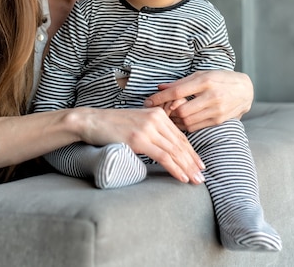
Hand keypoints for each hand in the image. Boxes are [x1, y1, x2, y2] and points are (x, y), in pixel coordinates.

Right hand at [73, 107, 205, 184]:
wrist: (92, 122)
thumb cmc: (112, 125)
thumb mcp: (137, 122)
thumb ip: (152, 130)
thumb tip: (166, 147)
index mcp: (157, 114)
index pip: (180, 136)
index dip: (191, 152)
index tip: (199, 165)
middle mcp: (156, 119)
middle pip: (180, 144)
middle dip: (192, 162)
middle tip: (201, 177)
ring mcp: (147, 129)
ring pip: (174, 152)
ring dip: (187, 168)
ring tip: (195, 181)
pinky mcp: (139, 140)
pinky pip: (162, 156)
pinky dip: (174, 168)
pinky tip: (181, 177)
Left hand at [144, 70, 253, 131]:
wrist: (245, 90)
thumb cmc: (220, 79)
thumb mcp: (202, 74)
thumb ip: (181, 82)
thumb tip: (160, 87)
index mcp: (205, 81)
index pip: (177, 91)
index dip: (160, 98)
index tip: (148, 102)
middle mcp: (211, 96)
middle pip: (181, 110)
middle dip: (166, 113)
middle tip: (157, 112)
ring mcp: (216, 110)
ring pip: (187, 121)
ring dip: (173, 121)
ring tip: (166, 117)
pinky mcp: (218, 120)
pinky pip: (195, 127)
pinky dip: (184, 126)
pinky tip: (178, 122)